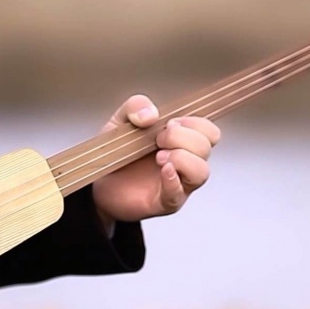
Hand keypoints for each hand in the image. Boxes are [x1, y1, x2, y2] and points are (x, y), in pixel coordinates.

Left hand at [92, 95, 220, 223]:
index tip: (169, 123)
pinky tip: (163, 170)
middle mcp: (186, 162)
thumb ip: (135, 106)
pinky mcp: (165, 202)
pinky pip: (178, 194)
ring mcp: (179, 183)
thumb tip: (151, 114)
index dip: (195, 123)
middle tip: (158, 140)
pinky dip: (172, 180)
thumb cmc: (118, 153)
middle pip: (206, 147)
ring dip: (182, 158)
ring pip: (201, 172)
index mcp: (182, 141)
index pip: (209, 131)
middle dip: (181, 137)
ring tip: (158, 157)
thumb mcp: (122, 120)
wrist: (100, 182)